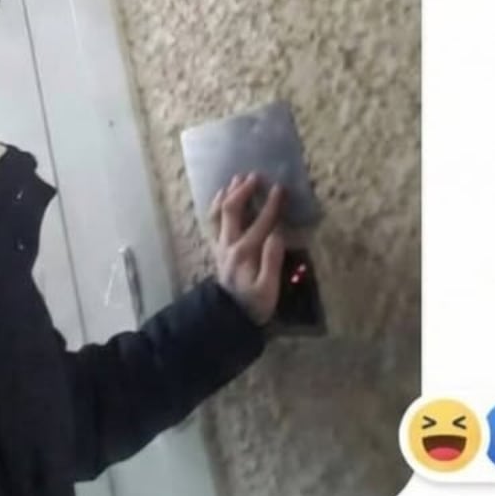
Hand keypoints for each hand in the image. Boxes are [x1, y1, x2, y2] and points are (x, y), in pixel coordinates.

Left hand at [209, 173, 285, 325]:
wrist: (229, 319)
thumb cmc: (254, 305)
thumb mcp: (268, 289)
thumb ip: (272, 261)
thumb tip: (278, 234)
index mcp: (245, 253)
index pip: (261, 223)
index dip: (272, 204)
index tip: (281, 188)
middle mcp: (229, 244)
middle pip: (232, 210)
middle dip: (244, 191)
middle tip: (256, 176)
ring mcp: (220, 245)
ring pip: (218, 212)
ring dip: (228, 194)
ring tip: (237, 178)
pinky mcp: (218, 248)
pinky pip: (213, 221)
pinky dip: (217, 205)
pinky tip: (222, 196)